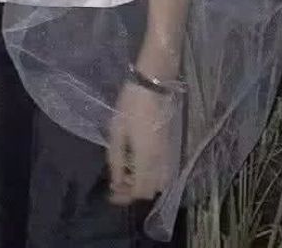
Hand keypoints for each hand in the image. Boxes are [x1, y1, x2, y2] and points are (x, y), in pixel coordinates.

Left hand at [106, 79, 177, 205]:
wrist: (153, 86)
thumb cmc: (131, 105)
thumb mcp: (116, 131)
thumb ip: (115, 158)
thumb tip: (116, 181)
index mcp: (146, 158)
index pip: (140, 190)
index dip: (124, 196)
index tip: (111, 193)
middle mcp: (161, 160)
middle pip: (151, 190)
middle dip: (133, 191)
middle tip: (117, 181)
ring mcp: (168, 154)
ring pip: (160, 182)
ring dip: (144, 183)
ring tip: (128, 172)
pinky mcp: (171, 146)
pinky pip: (165, 171)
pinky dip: (152, 175)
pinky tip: (139, 164)